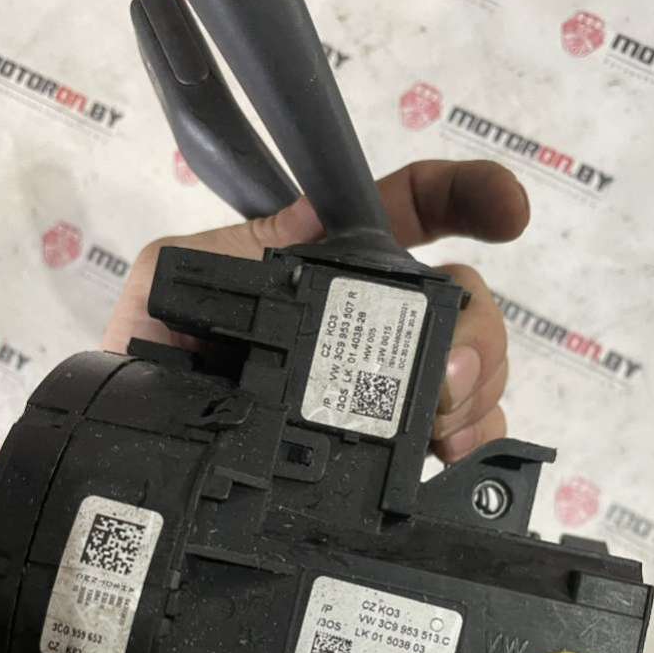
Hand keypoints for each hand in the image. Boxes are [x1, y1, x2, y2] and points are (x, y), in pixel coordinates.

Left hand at [104, 160, 527, 461]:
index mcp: (331, 265)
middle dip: (479, 330)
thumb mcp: (179, 276)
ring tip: (445, 425)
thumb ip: (247, 245)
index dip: (467, 197)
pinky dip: (473, 437)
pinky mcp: (384, 442)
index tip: (509, 215)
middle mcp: (369, 320)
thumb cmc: (151, 353)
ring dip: (479, 389)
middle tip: (451, 377)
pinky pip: (456, 430)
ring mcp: (383, 384)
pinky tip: (454, 455)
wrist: (144, 448)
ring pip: (472, 367)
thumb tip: (319, 215)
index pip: (411, 210)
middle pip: (462, 301)